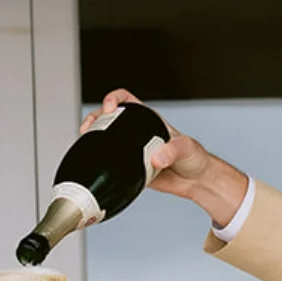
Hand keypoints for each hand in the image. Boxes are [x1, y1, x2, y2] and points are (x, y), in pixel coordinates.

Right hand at [82, 88, 248, 221]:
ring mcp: (132, 150)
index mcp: (149, 120)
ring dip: (93, 139)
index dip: (114, 99)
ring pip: (106, 139)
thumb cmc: (194, 158)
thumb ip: (172, 151)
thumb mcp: (186, 149)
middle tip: (89, 127)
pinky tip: (95, 165)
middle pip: (109, 118)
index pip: (126, 100)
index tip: (109, 107)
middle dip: (94, 118)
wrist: (195, 181)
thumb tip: (156, 158)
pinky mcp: (131, 168)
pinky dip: (101, 162)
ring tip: (86, 142)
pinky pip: (112, 163)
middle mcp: (138, 132)